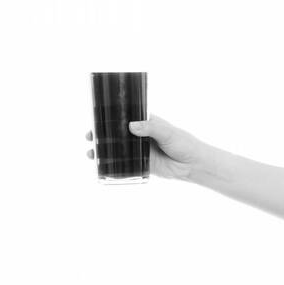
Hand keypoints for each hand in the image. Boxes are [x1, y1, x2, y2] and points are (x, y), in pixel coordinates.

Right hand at [83, 115, 207, 180]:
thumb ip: (150, 128)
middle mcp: (139, 136)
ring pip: (117, 149)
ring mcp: (138, 150)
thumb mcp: (168, 132)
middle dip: (101, 135)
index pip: (124, 118)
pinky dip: (112, 165)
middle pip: (116, 134)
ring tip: (91, 154)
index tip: (97, 120)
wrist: (193, 165)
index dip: (109, 119)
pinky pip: (123, 164)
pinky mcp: (140, 164)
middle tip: (90, 137)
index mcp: (145, 123)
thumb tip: (131, 126)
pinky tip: (101, 166)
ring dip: (103, 151)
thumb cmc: (184, 143)